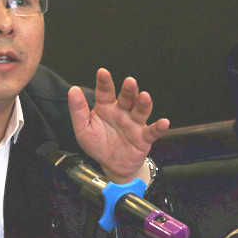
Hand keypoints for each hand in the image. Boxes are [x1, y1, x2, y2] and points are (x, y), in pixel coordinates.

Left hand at [68, 68, 168, 182]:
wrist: (110, 165)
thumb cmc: (97, 144)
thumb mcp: (83, 128)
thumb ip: (78, 110)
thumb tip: (73, 90)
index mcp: (105, 107)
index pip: (105, 92)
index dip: (104, 82)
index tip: (102, 72)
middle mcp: (122, 112)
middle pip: (126, 98)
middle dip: (129, 89)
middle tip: (129, 81)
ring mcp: (134, 124)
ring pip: (140, 111)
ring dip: (143, 103)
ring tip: (145, 96)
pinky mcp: (143, 138)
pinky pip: (152, 131)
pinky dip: (159, 127)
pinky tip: (164, 122)